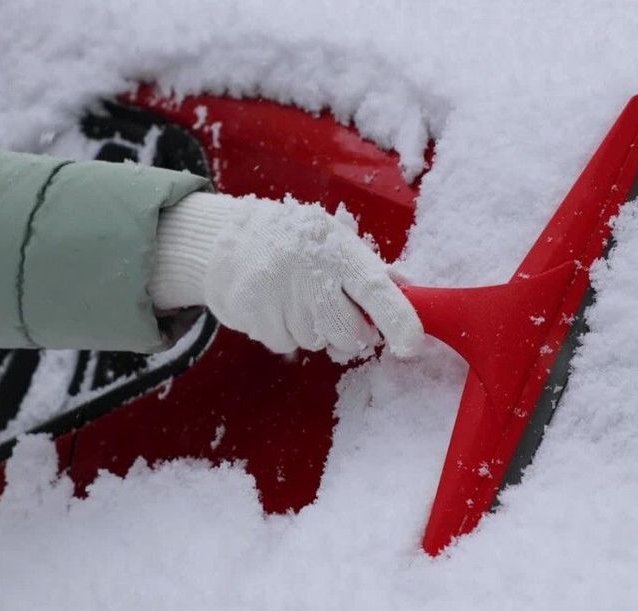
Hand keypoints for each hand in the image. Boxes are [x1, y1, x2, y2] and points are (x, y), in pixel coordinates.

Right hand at [151, 193, 422, 359]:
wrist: (226, 239)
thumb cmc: (292, 240)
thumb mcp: (332, 240)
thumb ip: (367, 269)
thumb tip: (407, 288)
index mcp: (338, 252)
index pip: (376, 290)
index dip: (399, 320)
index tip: (411, 344)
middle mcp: (311, 275)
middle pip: (350, 334)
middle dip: (350, 334)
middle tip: (334, 310)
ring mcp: (281, 298)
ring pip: (317, 342)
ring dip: (313, 330)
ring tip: (294, 299)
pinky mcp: (256, 318)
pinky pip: (287, 345)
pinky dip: (285, 333)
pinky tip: (274, 307)